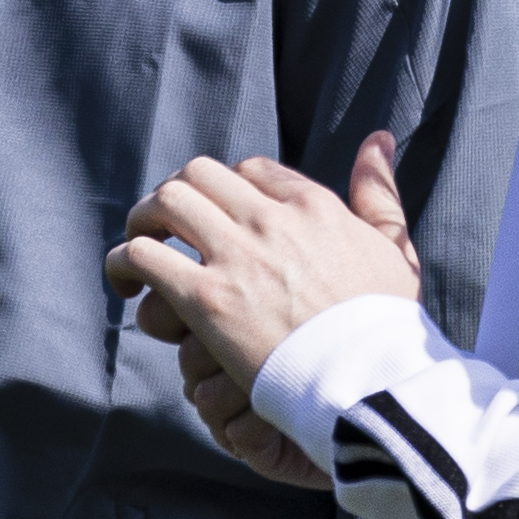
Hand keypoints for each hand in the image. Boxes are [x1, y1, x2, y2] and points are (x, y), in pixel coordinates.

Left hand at [106, 135, 423, 478]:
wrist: (370, 381)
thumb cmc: (387, 325)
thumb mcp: (395, 248)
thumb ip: (380, 193)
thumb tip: (379, 137)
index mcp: (314, 205)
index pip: (249, 169)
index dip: (224, 189)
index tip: (217, 218)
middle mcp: (271, 220)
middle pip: (199, 174)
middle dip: (175, 194)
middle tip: (166, 228)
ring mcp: (237, 258)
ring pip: (165, 203)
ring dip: (142, 220)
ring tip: (139, 250)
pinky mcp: (208, 301)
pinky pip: (144, 257)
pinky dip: (124, 263)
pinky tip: (127, 287)